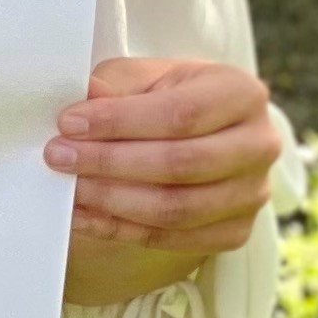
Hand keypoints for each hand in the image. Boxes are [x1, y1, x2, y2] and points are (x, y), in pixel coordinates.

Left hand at [52, 54, 281, 305]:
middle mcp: (259, 144)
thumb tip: (85, 95)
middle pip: (182, 163)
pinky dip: (122, 230)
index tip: (67, 123)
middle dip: (110, 162)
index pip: (181, 113)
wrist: (187, 138)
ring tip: (67, 187)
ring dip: (113, 200)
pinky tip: (83, 215)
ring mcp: (252, 192)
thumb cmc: (158, 99)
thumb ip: (113, 88)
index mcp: (241, 93)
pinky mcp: (236, 231)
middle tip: (58, 156)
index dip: (120, 121)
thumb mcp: (137, 79)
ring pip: (178, 208)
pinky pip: (175, 239)